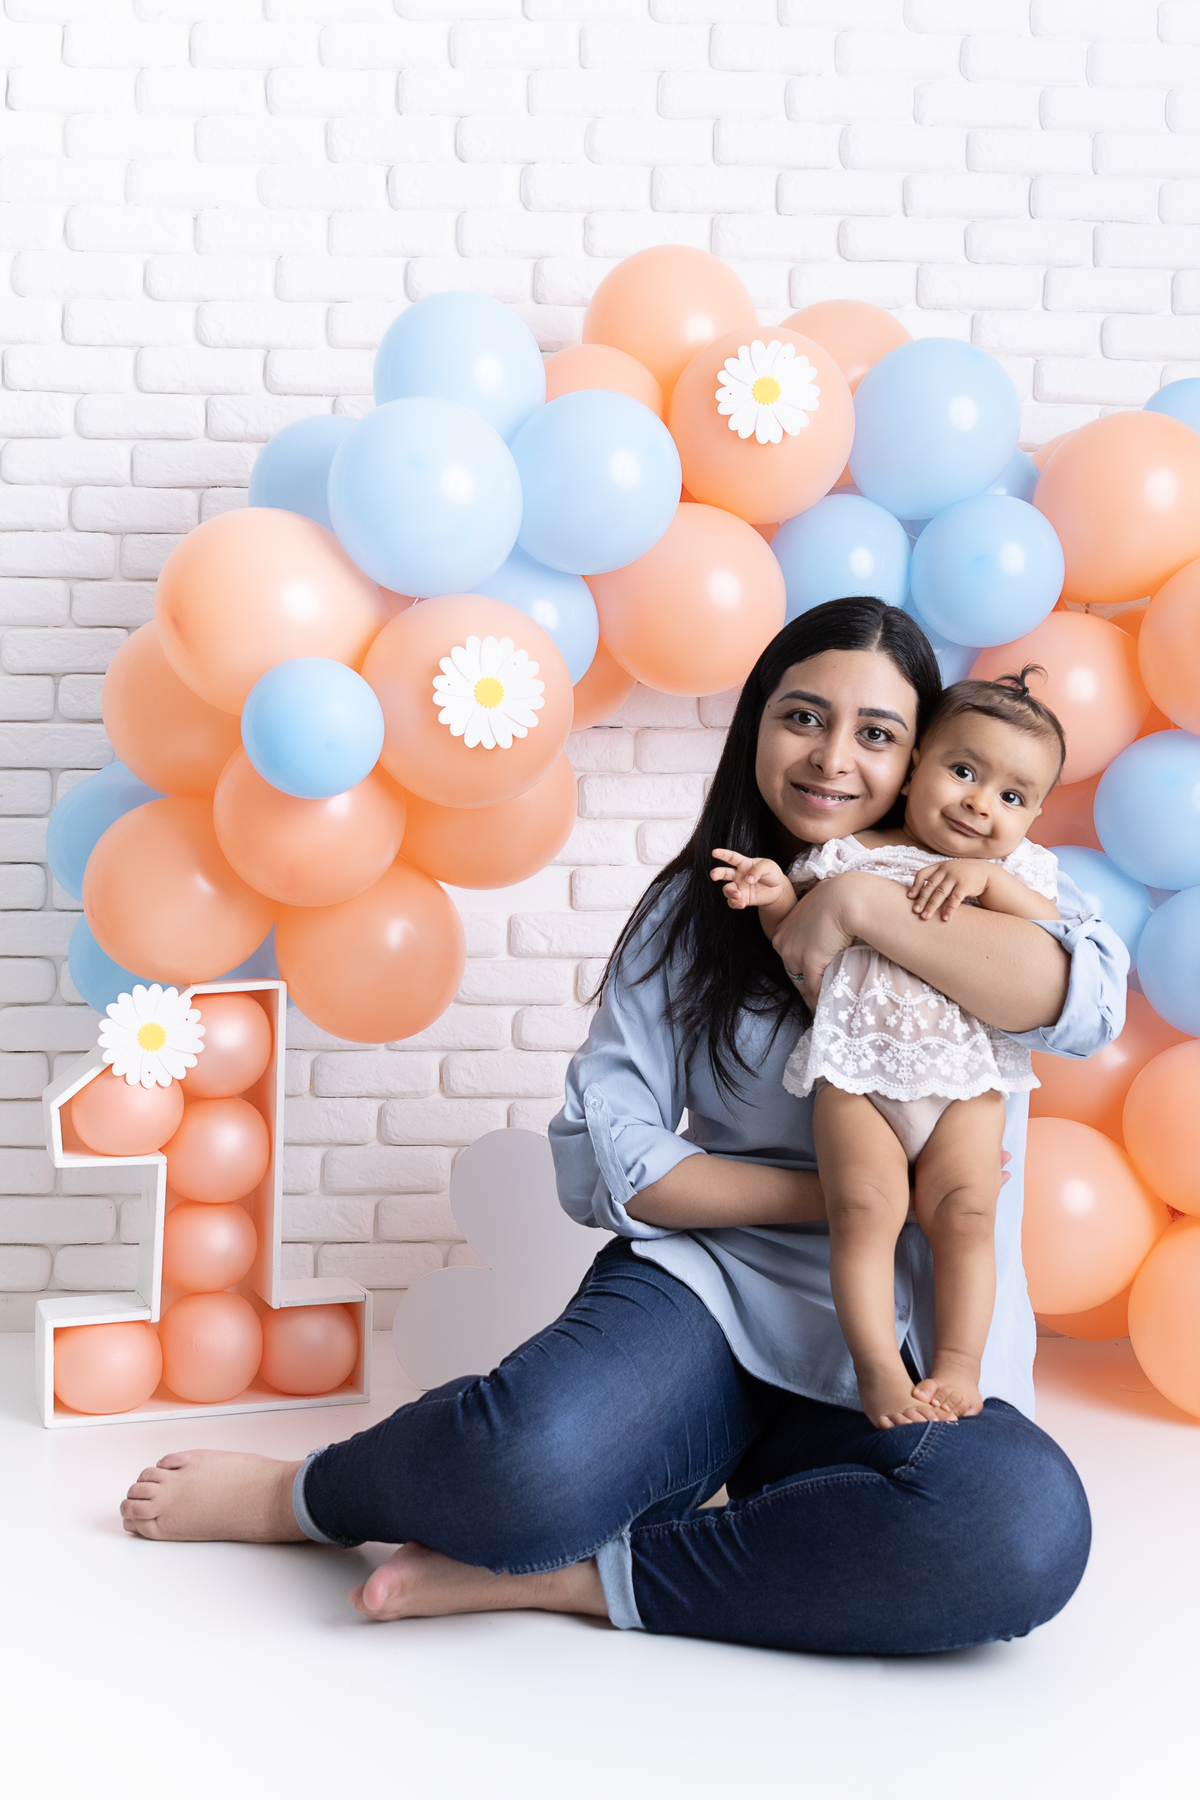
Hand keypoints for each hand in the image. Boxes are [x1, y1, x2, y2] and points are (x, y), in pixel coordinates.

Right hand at [710, 847, 789, 911]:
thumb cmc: (771, 873)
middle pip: (724, 873)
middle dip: (717, 873)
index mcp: (744, 863)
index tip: (714, 852)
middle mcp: (738, 875)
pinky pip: (732, 902)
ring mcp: (739, 887)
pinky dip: (735, 903)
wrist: (778, 889)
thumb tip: (747, 880)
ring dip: (730, 892)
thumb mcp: (768, 866)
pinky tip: (742, 904)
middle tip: (713, 875)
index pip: (732, 858)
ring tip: (738, 895)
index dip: (722, 854)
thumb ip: (758, 870)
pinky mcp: (742, 898)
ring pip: (727, 889)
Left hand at [770, 870, 861, 995]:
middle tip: (818, 998)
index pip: (790, 956)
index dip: (801, 969)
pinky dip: (821, 999)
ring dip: (813, 996)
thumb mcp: (819, 906)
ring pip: (802, 983)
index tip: (811, 978)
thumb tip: (827, 920)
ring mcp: (794, 954)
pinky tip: (828, 1007)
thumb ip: (816, 917)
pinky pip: (814, 988)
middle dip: (805, 985)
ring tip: (823, 1007)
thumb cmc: (838, 896)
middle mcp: (784, 943)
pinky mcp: (810, 963)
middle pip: (793, 972)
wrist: (846, 897)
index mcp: (784, 929)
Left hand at [907, 859, 989, 921]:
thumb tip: (916, 895)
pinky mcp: (965, 885)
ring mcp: (955, 877)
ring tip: (925, 917)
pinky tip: (945, 918)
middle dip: (922, 899)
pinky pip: (955, 899)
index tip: (910, 897)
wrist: (984, 872)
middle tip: (915, 911)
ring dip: (932, 906)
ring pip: (940, 893)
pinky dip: (949, 909)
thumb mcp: (948, 871)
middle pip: (930, 886)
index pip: (922, 874)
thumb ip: (935, 879)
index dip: (915, 886)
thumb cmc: (961, 875)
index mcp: (939, 867)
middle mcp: (946, 870)